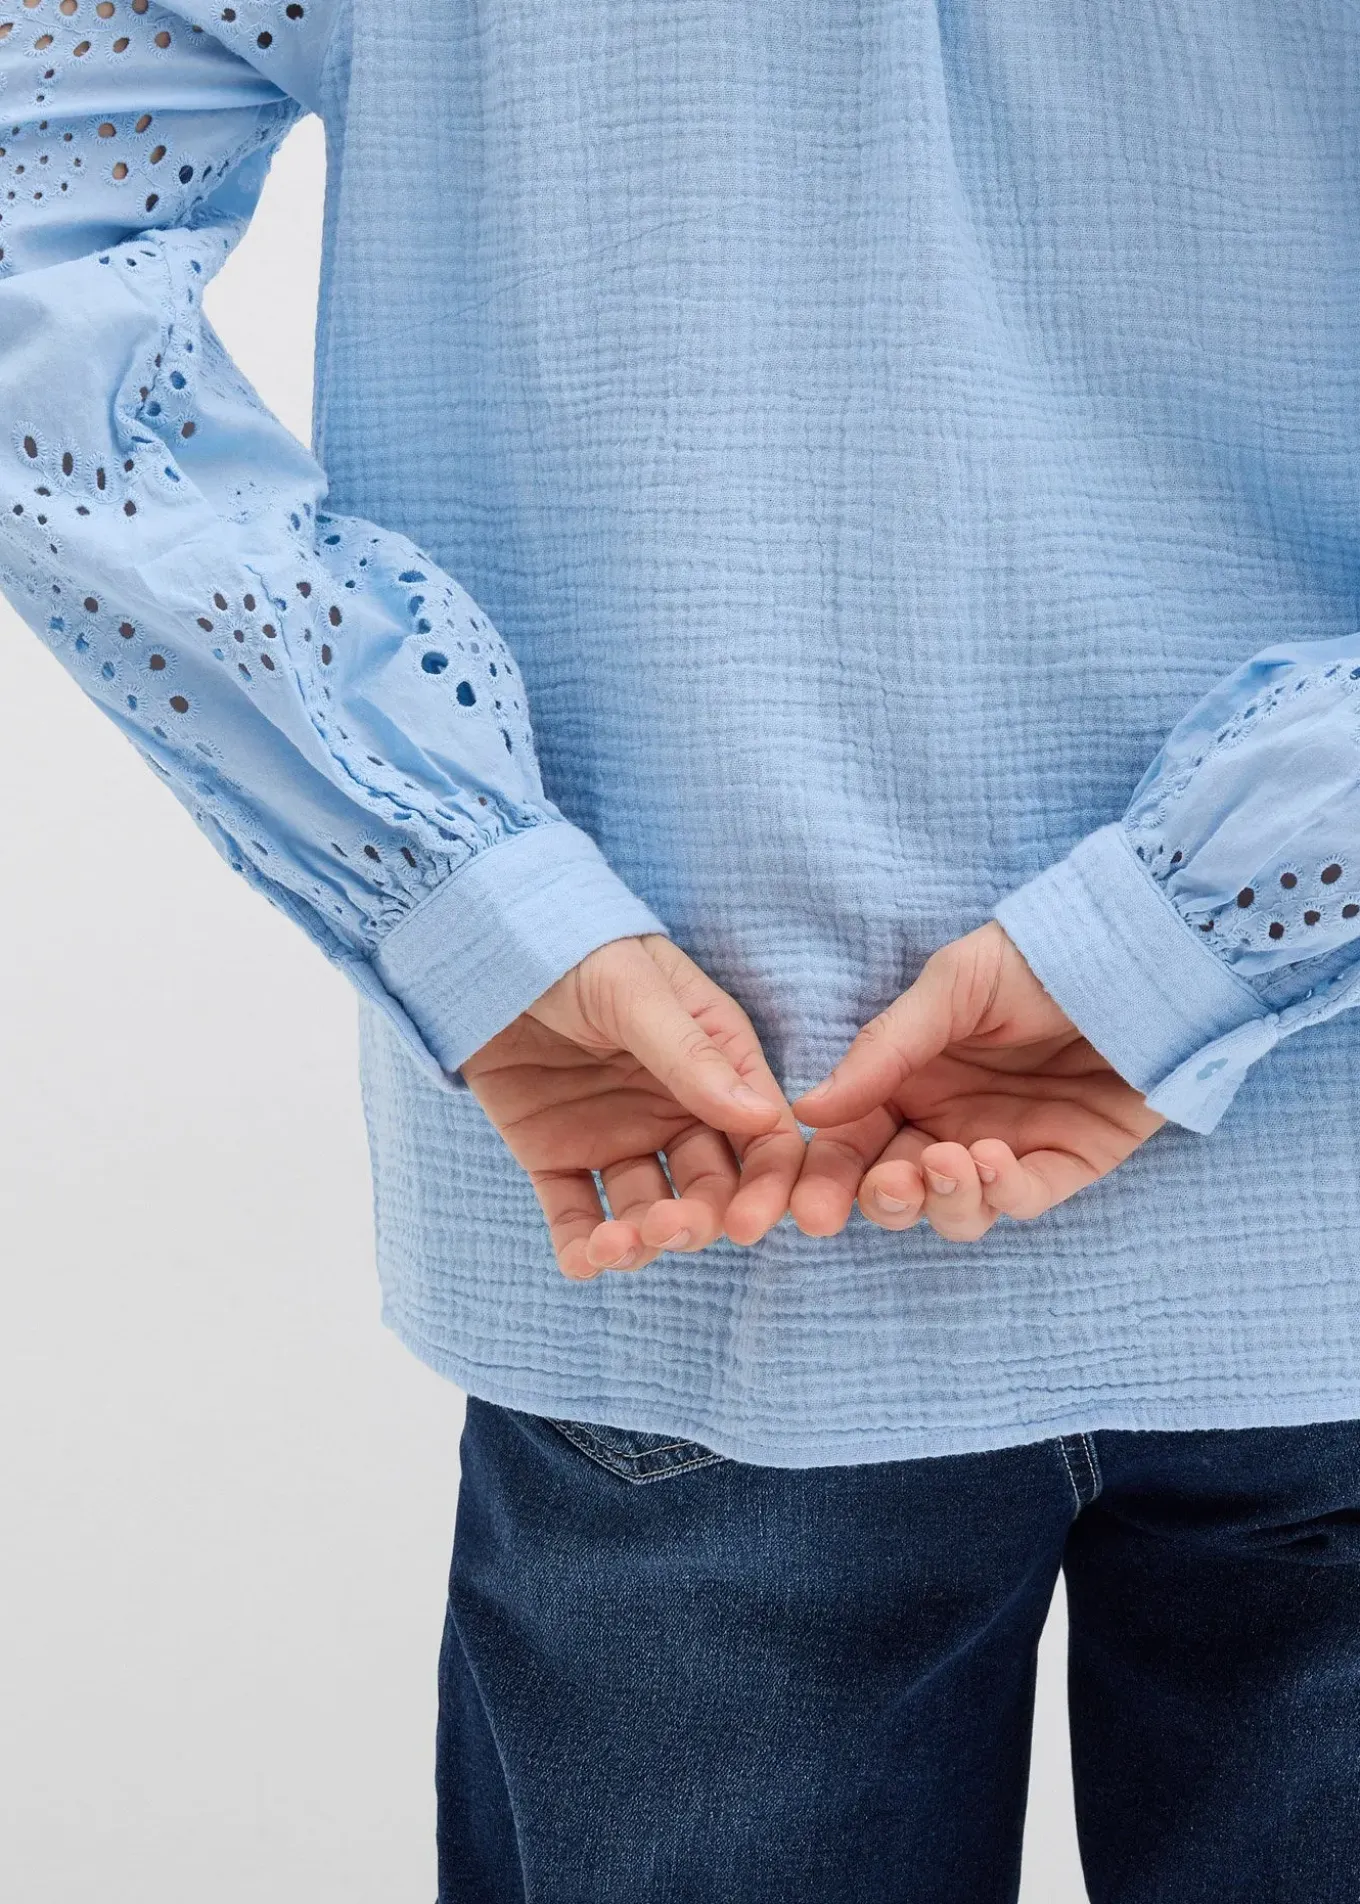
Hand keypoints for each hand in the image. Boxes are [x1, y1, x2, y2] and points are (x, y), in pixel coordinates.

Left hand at [461, 934, 803, 1280]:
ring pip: (647, 1209)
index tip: (751, 1224)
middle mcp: (676, 1108)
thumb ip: (690, 1055)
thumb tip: (762, 1119)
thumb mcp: (635, 990)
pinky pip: (577, 1212)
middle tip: (669, 1227)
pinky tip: (583, 1260)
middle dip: (699, 1219)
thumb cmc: (574, 946)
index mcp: (716, 1062)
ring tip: (614, 1243)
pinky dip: (582, 1246)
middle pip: (711, 1187)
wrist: (481, 942)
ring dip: (641, 1240)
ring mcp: (618, 1134)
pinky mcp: (557, 1154)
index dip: (766, 1186)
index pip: (763, 1137)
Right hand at [790, 922, 1163, 1241]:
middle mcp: (950, 1122)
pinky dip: (1002, 1193)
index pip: (854, 1143)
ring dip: (942, 1201)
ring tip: (947, 1163)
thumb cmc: (1039, 955)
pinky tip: (992, 1159)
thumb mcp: (952, 986)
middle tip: (888, 1187)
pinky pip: (1025, 1199)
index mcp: (909, 1081)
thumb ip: (883, 1049)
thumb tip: (809, 1109)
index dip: (827, 1179)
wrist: (1142, 952)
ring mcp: (1009, 1147)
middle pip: (898, 1189)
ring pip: (958, 1211)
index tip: (807, 1208)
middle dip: (884, 1200)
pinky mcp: (1069, 1162)